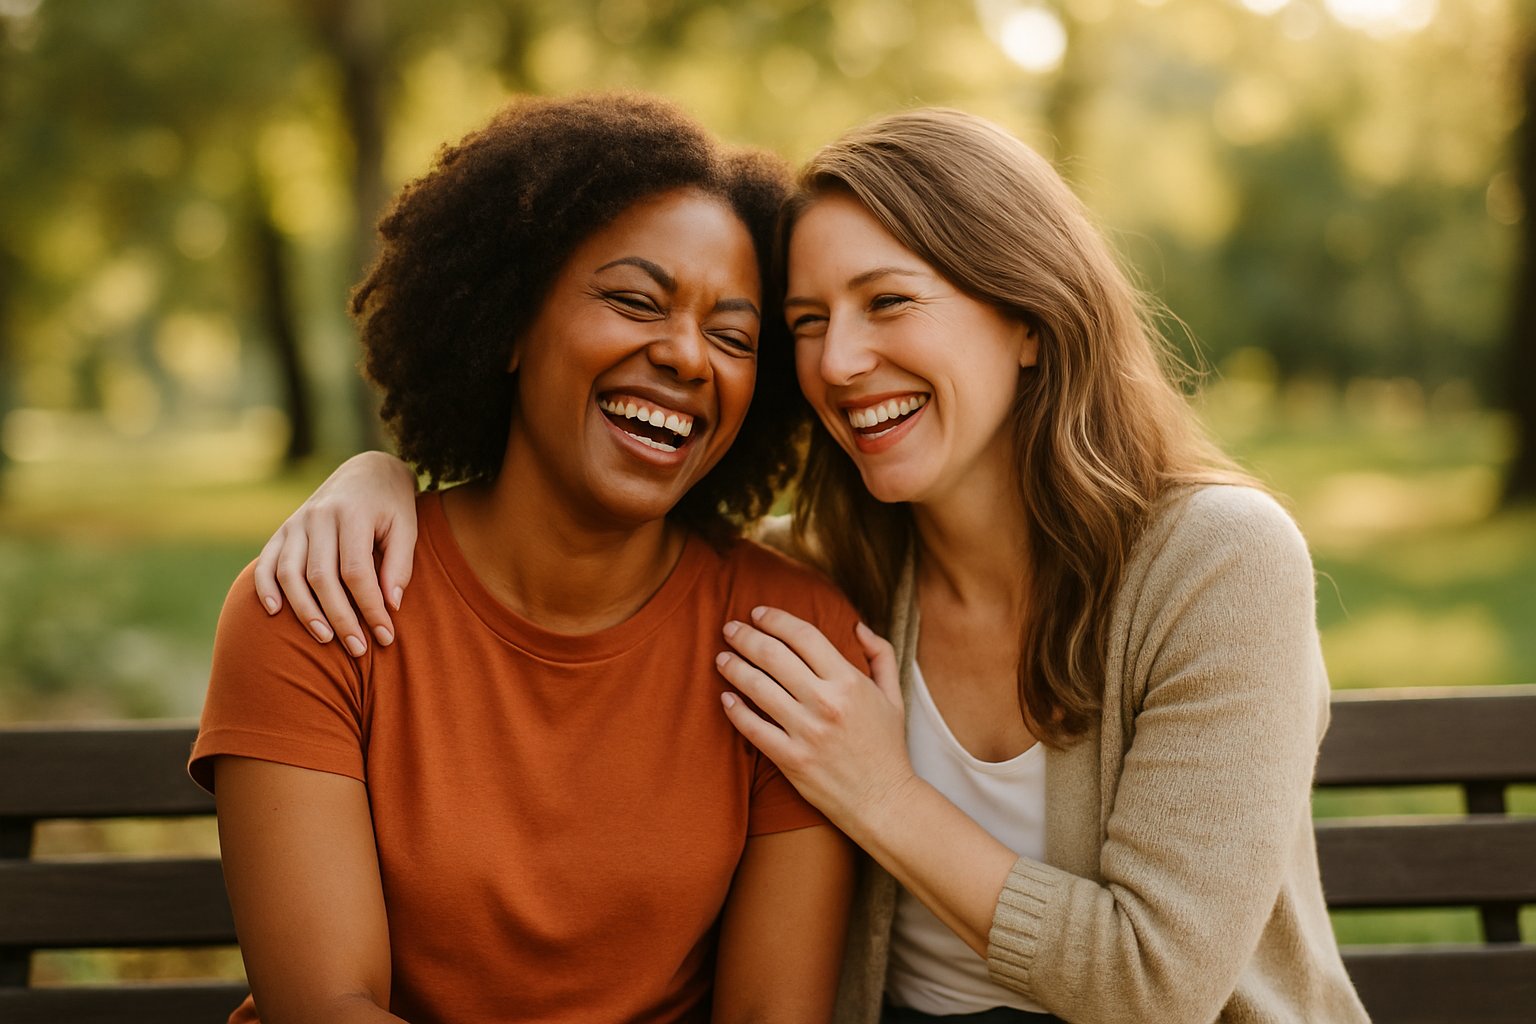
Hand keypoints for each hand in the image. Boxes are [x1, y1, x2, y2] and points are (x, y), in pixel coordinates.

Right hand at [253, 452, 418, 655]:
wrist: (366, 471)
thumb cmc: (392, 506)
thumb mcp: (407, 528)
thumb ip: (400, 565)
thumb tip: (390, 606)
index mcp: (353, 514)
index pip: (357, 571)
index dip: (370, 607)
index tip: (385, 635)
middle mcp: (319, 516)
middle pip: (322, 577)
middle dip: (340, 618)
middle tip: (358, 649)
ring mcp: (297, 522)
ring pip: (291, 573)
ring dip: (305, 610)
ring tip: (324, 639)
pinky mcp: (284, 530)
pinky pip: (267, 562)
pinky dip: (266, 588)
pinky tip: (275, 613)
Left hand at [716, 608, 913, 829]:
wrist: (883, 801)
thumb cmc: (886, 747)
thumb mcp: (893, 696)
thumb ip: (880, 655)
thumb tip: (857, 625)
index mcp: (850, 682)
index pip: (804, 636)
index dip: (776, 619)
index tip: (758, 613)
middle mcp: (826, 702)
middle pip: (773, 655)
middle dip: (746, 636)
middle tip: (729, 628)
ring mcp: (807, 732)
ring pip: (757, 688)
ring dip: (734, 667)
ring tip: (721, 658)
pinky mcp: (791, 759)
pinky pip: (753, 729)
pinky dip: (734, 710)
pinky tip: (725, 697)